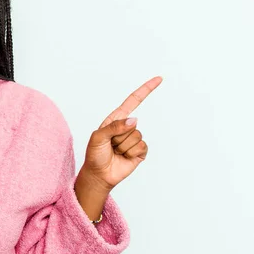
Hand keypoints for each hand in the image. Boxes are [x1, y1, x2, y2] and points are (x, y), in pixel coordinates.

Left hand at [81, 76, 162, 190]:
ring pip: (136, 136)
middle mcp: (127, 127)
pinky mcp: (140, 151)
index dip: (146, 90)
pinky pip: (141, 147)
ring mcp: (134, 139)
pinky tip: (124, 157)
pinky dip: (131, 153)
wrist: (99, 174)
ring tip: (115, 151)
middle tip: (110, 145)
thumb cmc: (95, 154)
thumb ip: (114, 127)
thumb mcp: (98, 137)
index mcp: (116, 119)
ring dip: (123, 146)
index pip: (133, 101)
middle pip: (133, 124)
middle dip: (119, 136)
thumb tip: (134, 120)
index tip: (158, 79)